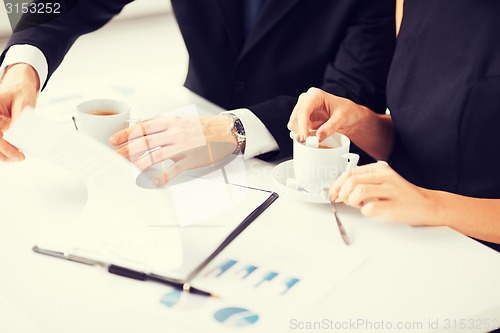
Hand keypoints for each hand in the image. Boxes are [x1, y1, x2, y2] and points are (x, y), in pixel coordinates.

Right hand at [0, 63, 39, 161]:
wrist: (18, 83)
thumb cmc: (20, 90)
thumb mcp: (24, 102)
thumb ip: (20, 118)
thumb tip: (19, 135)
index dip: (5, 146)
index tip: (18, 153)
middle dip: (5, 152)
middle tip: (20, 158)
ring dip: (3, 153)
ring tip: (18, 157)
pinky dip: (5, 149)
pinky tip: (15, 153)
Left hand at [110, 114, 236, 185]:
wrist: (226, 131)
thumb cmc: (203, 127)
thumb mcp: (180, 119)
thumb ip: (162, 124)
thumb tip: (142, 127)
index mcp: (170, 122)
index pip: (143, 127)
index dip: (126, 133)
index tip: (113, 139)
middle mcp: (174, 133)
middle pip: (145, 141)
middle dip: (126, 150)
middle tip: (114, 156)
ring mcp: (182, 147)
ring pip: (155, 155)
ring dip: (139, 163)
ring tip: (128, 168)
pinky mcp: (190, 160)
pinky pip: (174, 170)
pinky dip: (162, 177)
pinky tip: (153, 182)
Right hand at [287, 87, 365, 141]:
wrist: (350, 116)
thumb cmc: (348, 112)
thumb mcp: (342, 118)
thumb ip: (330, 127)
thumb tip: (318, 137)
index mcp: (315, 95)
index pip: (303, 111)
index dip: (302, 126)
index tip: (305, 138)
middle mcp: (306, 101)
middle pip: (295, 118)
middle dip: (300, 131)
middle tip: (310, 142)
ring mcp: (304, 110)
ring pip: (293, 124)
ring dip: (300, 134)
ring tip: (313, 140)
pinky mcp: (304, 119)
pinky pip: (296, 129)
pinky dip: (302, 135)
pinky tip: (311, 138)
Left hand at [330, 161, 438, 225]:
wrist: (428, 206)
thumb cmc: (401, 196)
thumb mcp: (382, 183)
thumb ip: (363, 183)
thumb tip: (339, 191)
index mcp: (380, 169)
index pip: (350, 172)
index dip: (337, 184)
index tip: (332, 193)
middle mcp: (386, 176)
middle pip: (352, 180)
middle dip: (342, 193)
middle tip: (344, 201)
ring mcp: (391, 190)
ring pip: (359, 191)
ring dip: (352, 201)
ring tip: (358, 205)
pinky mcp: (395, 206)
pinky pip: (370, 208)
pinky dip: (365, 212)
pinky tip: (371, 211)